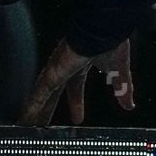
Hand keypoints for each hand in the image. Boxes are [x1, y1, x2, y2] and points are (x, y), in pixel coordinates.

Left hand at [19, 38, 133, 124]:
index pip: (76, 88)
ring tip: (27, 127)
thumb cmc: (111, 41)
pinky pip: (40, 92)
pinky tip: (26, 118)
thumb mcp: (119, 71)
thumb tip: (129, 105)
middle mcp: (67, 68)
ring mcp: (58, 70)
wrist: (104, 29)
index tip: (76, 119)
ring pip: (43, 95)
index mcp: (82, 65)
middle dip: (50, 110)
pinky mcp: (53, 72)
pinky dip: (33, 106)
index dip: (76, 104)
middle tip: (43, 127)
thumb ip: (123, 88)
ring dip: (36, 111)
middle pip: (55, 94)